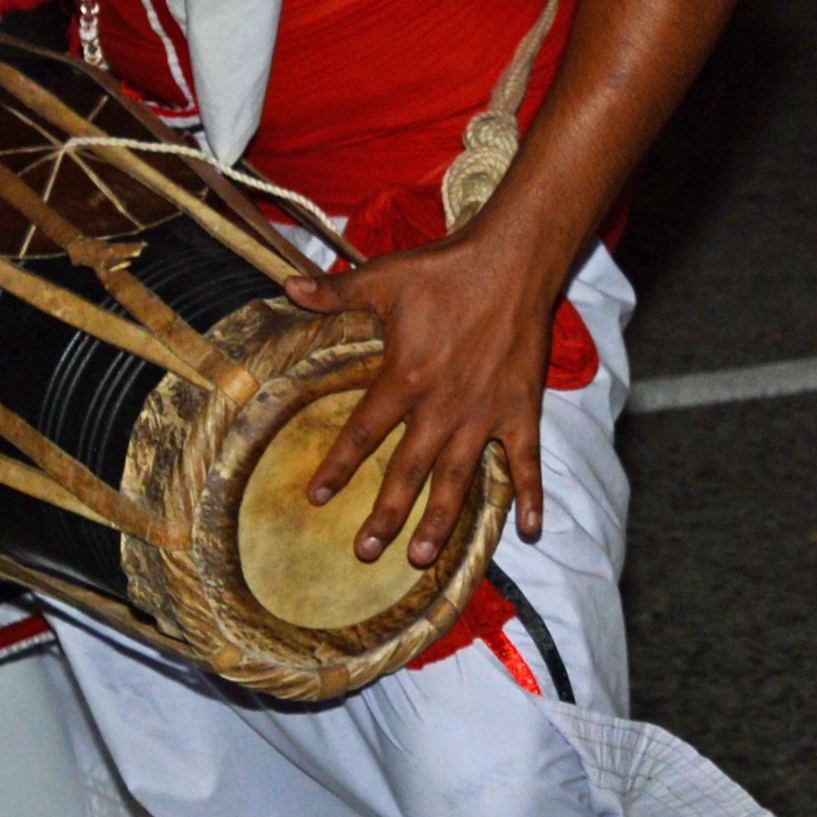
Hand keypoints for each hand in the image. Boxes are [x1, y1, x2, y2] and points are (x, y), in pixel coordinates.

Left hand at [288, 222, 566, 564]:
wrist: (514, 260)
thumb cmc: (446, 268)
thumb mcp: (385, 276)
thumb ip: (336, 292)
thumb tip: (287, 286)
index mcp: (406, 377)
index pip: (363, 431)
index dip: (338, 466)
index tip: (318, 496)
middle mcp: (443, 406)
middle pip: (408, 471)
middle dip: (385, 515)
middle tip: (365, 552)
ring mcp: (485, 413)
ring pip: (458, 478)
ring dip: (440, 520)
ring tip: (421, 556)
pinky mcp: (522, 410)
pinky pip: (527, 461)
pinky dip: (529, 495)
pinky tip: (528, 530)